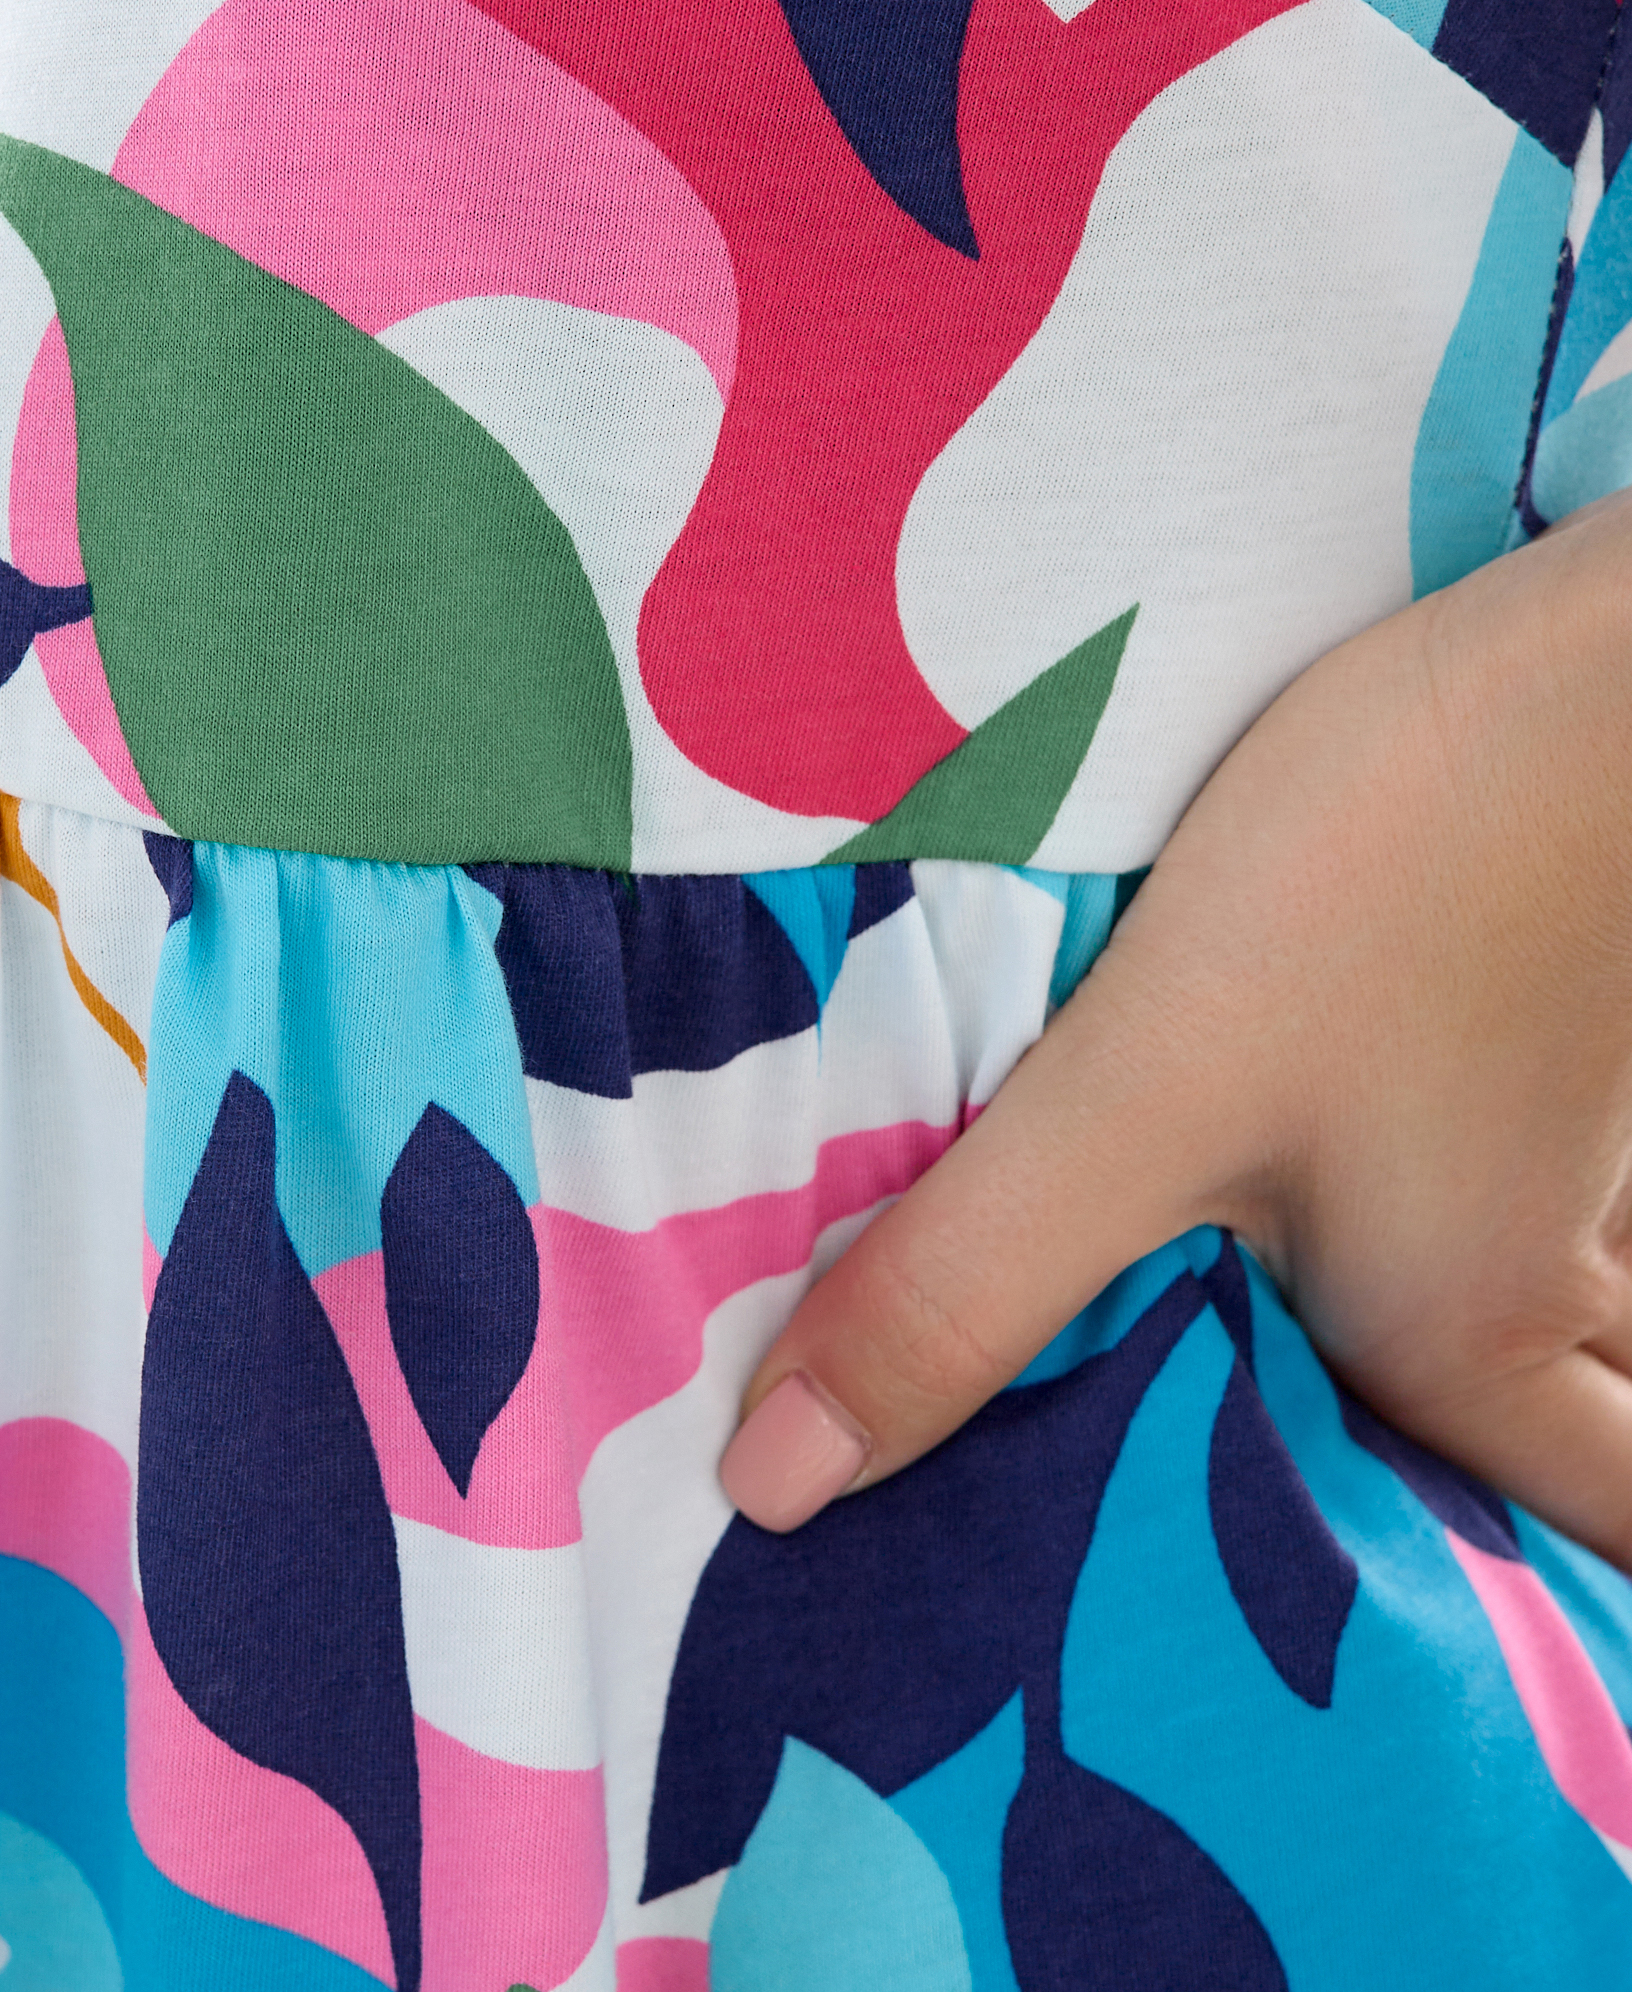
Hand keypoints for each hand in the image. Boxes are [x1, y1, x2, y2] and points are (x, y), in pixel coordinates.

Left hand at [720, 492, 1631, 1567]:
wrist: (1587, 648)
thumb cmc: (1394, 867)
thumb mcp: (1146, 1086)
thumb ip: (973, 1282)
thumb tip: (781, 1495)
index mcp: (1471, 1352)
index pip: (1553, 1573)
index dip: (1486, 1668)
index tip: (1260, 1686)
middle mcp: (1536, 1287)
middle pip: (1523, 1476)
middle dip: (1401, 1541)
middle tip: (1153, 1560)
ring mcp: (1557, 1162)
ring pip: (1515, 1340)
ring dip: (1381, 1386)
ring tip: (1166, 1401)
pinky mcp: (1515, 1047)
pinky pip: (1473, 1205)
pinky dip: (1369, 1242)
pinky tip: (1243, 1214)